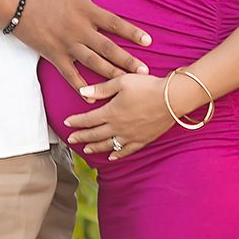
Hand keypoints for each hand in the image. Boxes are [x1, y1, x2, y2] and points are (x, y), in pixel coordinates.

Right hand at [15, 0, 152, 87]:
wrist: (18, 4)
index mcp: (88, 11)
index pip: (115, 24)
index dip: (132, 33)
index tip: (149, 42)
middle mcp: (80, 30)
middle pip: (108, 48)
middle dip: (127, 61)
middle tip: (144, 72)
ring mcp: (67, 45)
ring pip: (93, 64)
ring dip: (110, 74)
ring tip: (126, 84)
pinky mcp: (55, 56)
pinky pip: (70, 75)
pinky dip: (81, 87)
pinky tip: (92, 98)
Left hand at [63, 73, 183, 160]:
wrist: (172, 98)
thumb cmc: (147, 86)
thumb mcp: (122, 82)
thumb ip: (101, 89)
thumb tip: (82, 93)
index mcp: (111, 112)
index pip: (87, 119)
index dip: (76, 122)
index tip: (66, 123)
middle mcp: (118, 127)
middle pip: (95, 135)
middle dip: (81, 136)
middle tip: (71, 139)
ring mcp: (130, 136)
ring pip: (108, 145)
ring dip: (95, 147)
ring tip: (86, 149)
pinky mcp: (142, 140)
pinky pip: (126, 151)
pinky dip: (117, 154)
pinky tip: (111, 156)